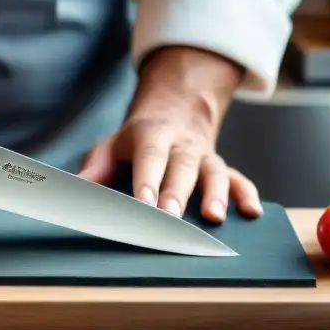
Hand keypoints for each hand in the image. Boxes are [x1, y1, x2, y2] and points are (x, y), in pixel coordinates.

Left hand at [78, 46, 261, 222]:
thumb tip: (77, 190)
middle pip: (182, 167)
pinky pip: (239, 180)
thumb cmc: (138, 139)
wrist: (176, 111)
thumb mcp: (112, 145)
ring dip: (216, 195)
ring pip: (214, 173)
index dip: (147, 180)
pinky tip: (252, 212)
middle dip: (177, 193)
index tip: (143, 203)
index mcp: (152, 136)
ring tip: (214, 218)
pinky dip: (247, 195)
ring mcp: (205, 156)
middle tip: (171, 218)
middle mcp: (182, 145)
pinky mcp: (222, 168)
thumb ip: (96, 168)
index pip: (150, 157)